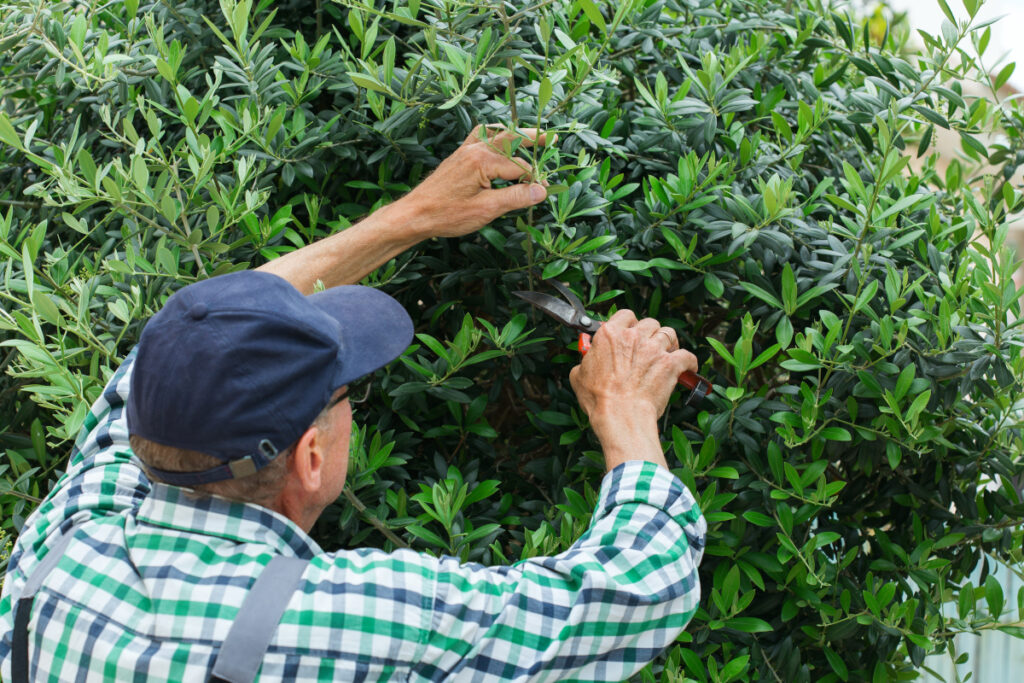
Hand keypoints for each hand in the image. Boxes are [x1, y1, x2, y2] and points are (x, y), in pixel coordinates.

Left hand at [399, 125, 548, 237]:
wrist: (415, 214)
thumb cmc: (447, 214)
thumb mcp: (486, 210)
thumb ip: (515, 198)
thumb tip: (541, 191)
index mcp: (483, 161)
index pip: (519, 167)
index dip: (534, 179)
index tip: (543, 191)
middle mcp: (474, 149)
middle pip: (510, 139)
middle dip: (532, 138)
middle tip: (551, 138)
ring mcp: (465, 151)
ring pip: (495, 134)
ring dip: (513, 133)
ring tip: (530, 135)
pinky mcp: (459, 156)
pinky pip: (479, 137)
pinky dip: (493, 135)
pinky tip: (498, 141)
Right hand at [569, 310, 697, 469]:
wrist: (620, 415)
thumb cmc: (599, 399)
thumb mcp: (578, 376)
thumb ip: (585, 361)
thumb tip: (586, 361)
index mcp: (610, 334)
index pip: (625, 315)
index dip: (630, 324)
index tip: (630, 333)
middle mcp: (633, 337)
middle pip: (650, 323)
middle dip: (650, 333)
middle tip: (648, 347)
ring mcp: (653, 349)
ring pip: (669, 334)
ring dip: (669, 343)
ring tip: (667, 353)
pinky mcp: (670, 364)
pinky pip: (687, 356)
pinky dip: (689, 362)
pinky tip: (688, 368)